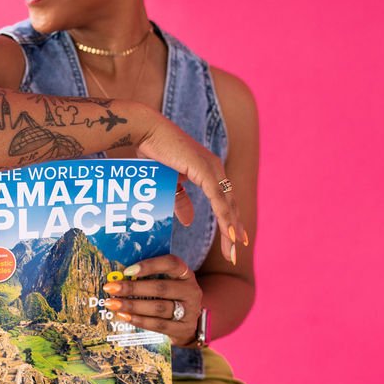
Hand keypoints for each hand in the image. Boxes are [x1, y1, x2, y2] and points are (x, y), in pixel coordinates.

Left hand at [101, 254, 202, 346]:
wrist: (189, 325)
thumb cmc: (171, 299)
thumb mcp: (168, 284)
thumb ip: (151, 278)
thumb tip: (119, 275)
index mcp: (185, 274)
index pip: (171, 263)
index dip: (149, 265)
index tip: (127, 270)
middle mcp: (191, 291)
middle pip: (160, 288)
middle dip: (132, 288)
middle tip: (110, 288)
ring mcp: (189, 311)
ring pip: (158, 307)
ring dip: (132, 306)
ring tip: (113, 304)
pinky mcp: (183, 329)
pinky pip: (158, 325)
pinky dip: (139, 320)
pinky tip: (124, 316)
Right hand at [136, 110, 246, 263]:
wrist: (146, 131)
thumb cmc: (154, 153)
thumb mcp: (169, 183)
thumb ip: (181, 201)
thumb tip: (189, 221)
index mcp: (209, 170)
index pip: (224, 200)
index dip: (230, 220)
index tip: (236, 240)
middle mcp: (215, 168)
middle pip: (230, 204)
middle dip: (234, 229)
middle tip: (236, 251)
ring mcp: (211, 168)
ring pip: (226, 203)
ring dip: (231, 227)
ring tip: (234, 247)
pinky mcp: (204, 169)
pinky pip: (217, 197)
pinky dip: (224, 216)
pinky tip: (230, 231)